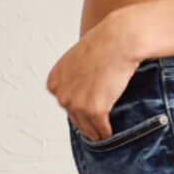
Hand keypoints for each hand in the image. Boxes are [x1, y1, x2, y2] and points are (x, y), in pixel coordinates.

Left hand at [47, 11, 142, 142]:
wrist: (119, 40)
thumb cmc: (103, 44)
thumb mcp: (76, 60)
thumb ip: (73, 78)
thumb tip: (79, 92)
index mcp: (54, 82)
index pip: (65, 104)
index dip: (77, 109)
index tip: (86, 113)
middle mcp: (62, 94)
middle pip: (74, 118)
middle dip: (86, 123)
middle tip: (95, 128)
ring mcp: (77, 104)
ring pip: (87, 128)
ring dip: (95, 132)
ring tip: (102, 133)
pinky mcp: (94, 110)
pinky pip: (100, 129)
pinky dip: (106, 133)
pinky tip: (109, 132)